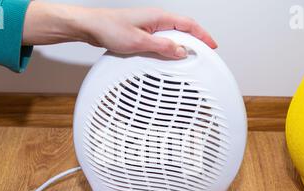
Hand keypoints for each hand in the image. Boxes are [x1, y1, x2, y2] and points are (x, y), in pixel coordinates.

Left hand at [23, 3, 216, 58]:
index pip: (189, 24)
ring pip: (172, 36)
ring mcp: (149, 26)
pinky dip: (169, 49)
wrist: (91, 27)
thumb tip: (181, 52)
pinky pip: (161, 41)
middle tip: (202, 56)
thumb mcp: (140, 42)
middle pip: (183, 30)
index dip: (203, 36)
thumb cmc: (110, 28)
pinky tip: (167, 58)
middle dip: (195, 42)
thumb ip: (162, 47)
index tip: (212, 46)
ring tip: (187, 60)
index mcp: (159, 17)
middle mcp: (156, 19)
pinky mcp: (142, 33)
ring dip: (181, 47)